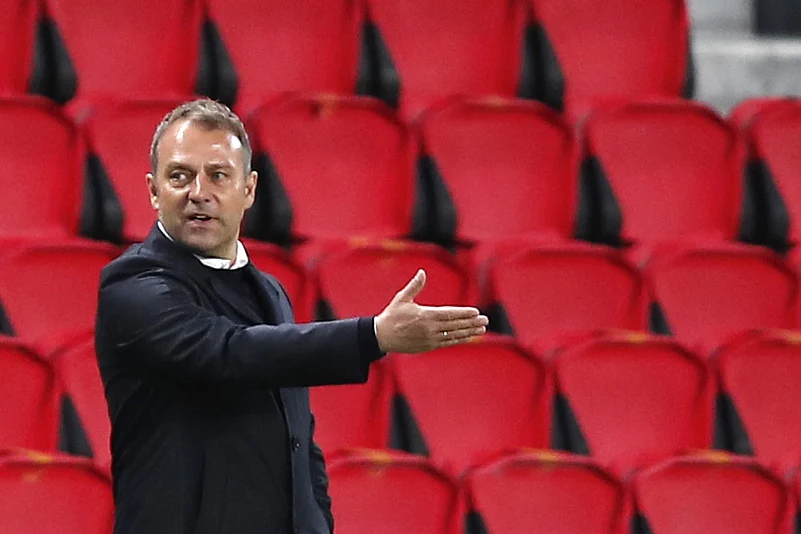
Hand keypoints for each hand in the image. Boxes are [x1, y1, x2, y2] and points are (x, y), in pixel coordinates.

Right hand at [374, 269, 488, 353]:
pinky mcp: (429, 346)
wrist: (382, 336)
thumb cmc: (392, 315)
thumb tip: (422, 272)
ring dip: (469, 332)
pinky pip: (448, 342)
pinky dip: (459, 339)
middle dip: (471, 323)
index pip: (449, 314)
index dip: (463, 313)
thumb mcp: (402, 298)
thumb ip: (414, 286)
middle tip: (485, 320)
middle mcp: (429, 328)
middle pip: (454, 325)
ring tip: (482, 329)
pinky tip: (469, 336)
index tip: (476, 312)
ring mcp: (430, 339)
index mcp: (424, 315)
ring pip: (454, 335)